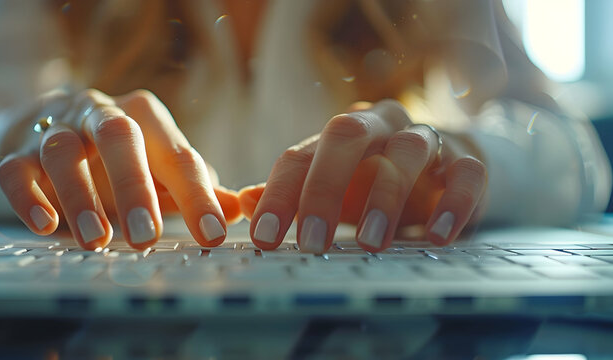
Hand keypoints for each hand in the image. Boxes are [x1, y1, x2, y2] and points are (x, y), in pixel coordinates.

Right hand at [0, 89, 240, 249]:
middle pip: (120, 136)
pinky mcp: (14, 150)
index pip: (177, 155)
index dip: (198, 195)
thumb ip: (192, 187)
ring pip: (64, 151)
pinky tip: (44, 226)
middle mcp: (98, 113)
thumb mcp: (154, 167)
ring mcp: (53, 128)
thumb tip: (236, 209)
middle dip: (136, 186)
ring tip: (97, 241)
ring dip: (82, 196)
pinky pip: (15, 169)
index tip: (214, 235)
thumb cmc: (110, 157)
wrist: (34, 128)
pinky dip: (28, 195)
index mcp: (143, 117)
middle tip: (148, 238)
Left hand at [238, 100, 486, 252]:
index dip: (279, 195)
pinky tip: (438, 236)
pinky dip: (453, 204)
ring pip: (406, 149)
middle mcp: (379, 127)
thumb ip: (292, 194)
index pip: (299, 156)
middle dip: (324, 187)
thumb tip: (244, 202)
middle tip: (312, 241)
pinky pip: (466, 174)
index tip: (265, 238)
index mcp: (337, 137)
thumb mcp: (333, 190)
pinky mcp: (468, 160)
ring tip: (370, 242)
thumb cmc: (377, 181)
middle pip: (346, 135)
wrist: (448, 168)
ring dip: (386, 195)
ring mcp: (425, 139)